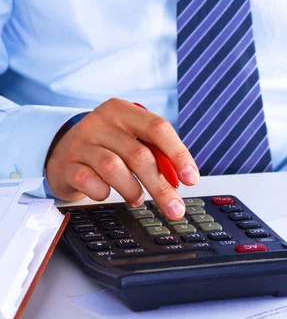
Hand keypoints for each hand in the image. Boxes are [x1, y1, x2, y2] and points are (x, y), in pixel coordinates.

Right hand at [46, 98, 199, 219]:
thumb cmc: (108, 147)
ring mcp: (80, 142)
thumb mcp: (132, 140)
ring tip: (137, 198)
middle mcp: (100, 122)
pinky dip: (104, 192)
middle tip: (175, 208)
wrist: (63, 152)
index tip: (191, 179)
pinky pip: (91, 182)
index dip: (178, 155)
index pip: (158, 128)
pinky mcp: (66, 164)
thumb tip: (181, 179)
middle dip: (161, 187)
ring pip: (114, 169)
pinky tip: (107, 192)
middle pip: (139, 155)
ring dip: (132, 190)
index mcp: (123, 110)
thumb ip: (156, 154)